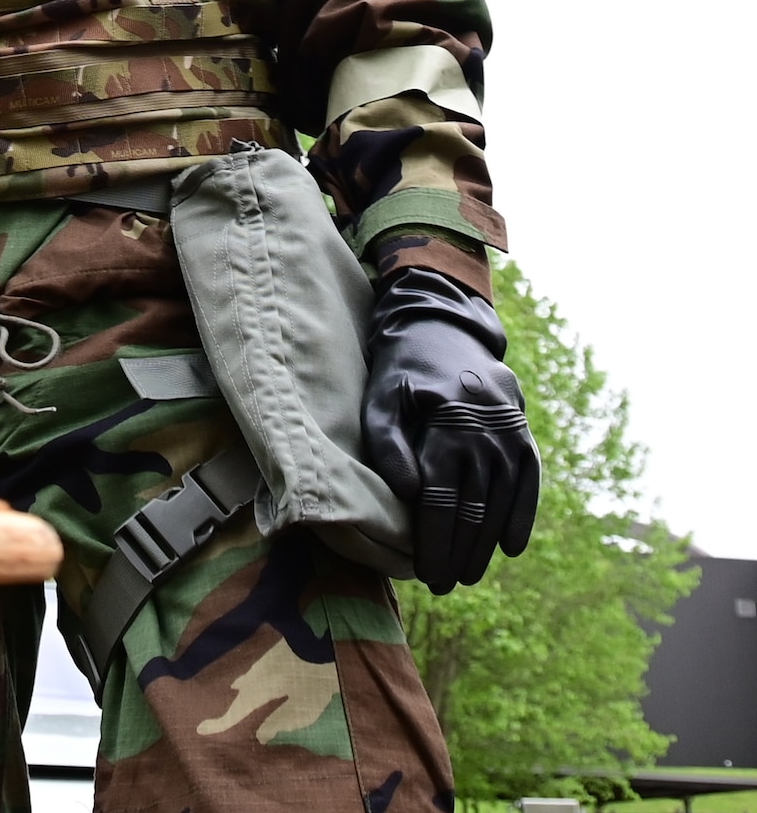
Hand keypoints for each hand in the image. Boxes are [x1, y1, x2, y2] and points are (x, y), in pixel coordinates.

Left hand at [362, 269, 540, 594]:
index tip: (425, 574)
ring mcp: (510, 433)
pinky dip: (522, 515)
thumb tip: (409, 493)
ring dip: (486, 542)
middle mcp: (486, 432)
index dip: (435, 541)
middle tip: (442, 585)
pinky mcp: (523, 432)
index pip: (442, 499)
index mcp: (448, 424)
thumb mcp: (382, 396)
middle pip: (474, 507)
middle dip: (458, 551)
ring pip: (502, 501)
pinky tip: (511, 547)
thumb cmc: (402, 368)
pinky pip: (529, 482)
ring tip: (468, 574)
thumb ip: (389, 444)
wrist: (443, 325)